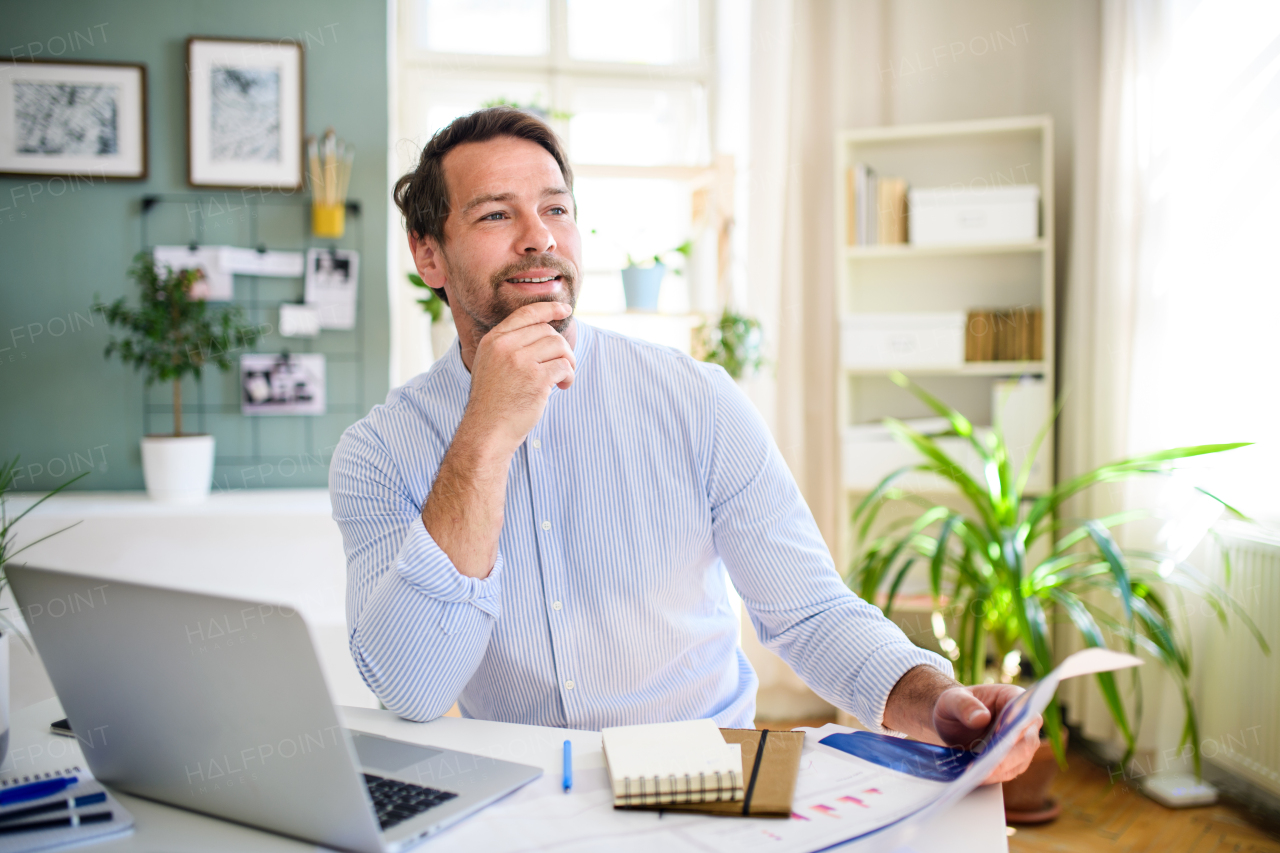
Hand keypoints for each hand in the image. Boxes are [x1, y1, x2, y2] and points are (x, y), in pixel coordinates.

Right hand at [465, 302, 575, 453]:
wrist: (487, 431)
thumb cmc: (493, 402)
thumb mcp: (491, 364)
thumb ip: (510, 346)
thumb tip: (544, 330)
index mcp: (493, 340)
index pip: (526, 314)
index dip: (549, 308)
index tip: (565, 309)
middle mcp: (505, 347)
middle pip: (547, 331)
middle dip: (561, 347)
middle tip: (563, 365)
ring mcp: (520, 362)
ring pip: (559, 346)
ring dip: (568, 361)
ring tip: (563, 378)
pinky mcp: (536, 379)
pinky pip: (564, 366)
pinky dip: (569, 376)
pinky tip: (562, 387)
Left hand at [933, 684, 1042, 784]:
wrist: (952, 721)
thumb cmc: (955, 705)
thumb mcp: (951, 699)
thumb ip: (963, 704)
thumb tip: (980, 717)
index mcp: (1013, 697)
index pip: (1024, 710)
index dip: (1018, 723)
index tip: (1004, 734)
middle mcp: (1024, 721)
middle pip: (1026, 742)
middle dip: (1007, 756)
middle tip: (986, 767)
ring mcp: (1020, 743)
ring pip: (1020, 761)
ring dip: (999, 770)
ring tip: (977, 776)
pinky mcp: (1012, 760)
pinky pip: (1008, 771)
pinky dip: (993, 776)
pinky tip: (977, 778)